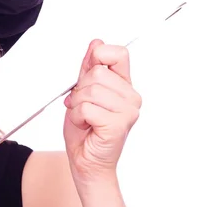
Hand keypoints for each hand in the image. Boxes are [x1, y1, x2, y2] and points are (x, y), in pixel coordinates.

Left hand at [63, 39, 141, 183]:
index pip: (118, 54)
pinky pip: (87, 108)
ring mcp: (128, 111)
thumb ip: (89, 69)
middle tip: (82, 107)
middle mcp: (131, 97)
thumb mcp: (82, 93)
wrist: (86, 163)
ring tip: (83, 118)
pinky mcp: (118, 124)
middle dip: (79, 90)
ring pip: (90, 90)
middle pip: (97, 72)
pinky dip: (77, 117)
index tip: (87, 76)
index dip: (98, 58)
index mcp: (124, 86)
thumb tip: (96, 43)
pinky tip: (85, 126)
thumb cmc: (85, 132)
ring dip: (76, 105)